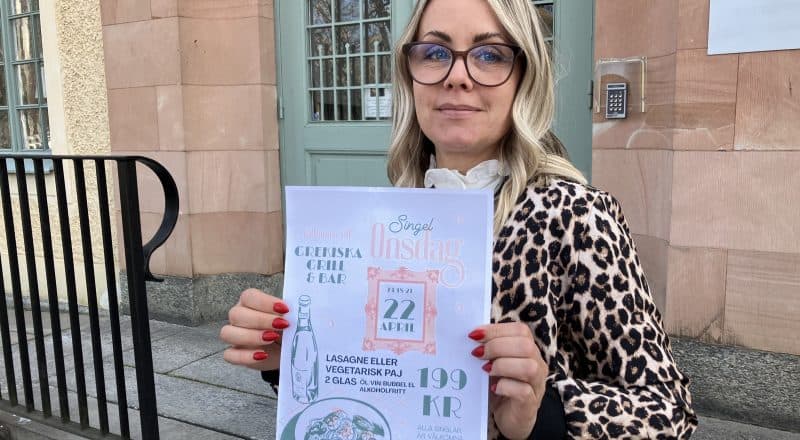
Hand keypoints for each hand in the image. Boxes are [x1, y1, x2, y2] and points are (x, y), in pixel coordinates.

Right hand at [220, 288, 289, 370]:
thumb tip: (301, 303)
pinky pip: (230, 355)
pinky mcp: (235, 354)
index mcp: (250, 302)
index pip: (249, 296)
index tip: (285, 309)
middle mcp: (239, 317)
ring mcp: (234, 336)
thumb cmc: (288, 328)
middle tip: (282, 325)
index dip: (265, 302)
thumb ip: (293, 308)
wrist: (288, 350)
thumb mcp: (292, 316)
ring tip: (272, 338)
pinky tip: (262, 355)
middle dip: (261, 320)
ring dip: (251, 336)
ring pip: (228, 333)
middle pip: (237, 314)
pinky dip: (245, 356)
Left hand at [470, 323, 547, 439]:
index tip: (474, 335)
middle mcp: (538, 364)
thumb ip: (487, 349)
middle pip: (526, 346)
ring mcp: (536, 385)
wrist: (509, 418)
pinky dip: (505, 386)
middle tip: (477, 354)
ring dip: (502, 365)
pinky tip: (493, 388)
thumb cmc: (499, 386)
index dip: (497, 330)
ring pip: (529, 367)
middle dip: (497, 346)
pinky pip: (523, 391)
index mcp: (528, 350)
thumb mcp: (493, 364)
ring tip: (485, 370)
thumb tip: (470, 335)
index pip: (521, 330)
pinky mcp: (530, 404)